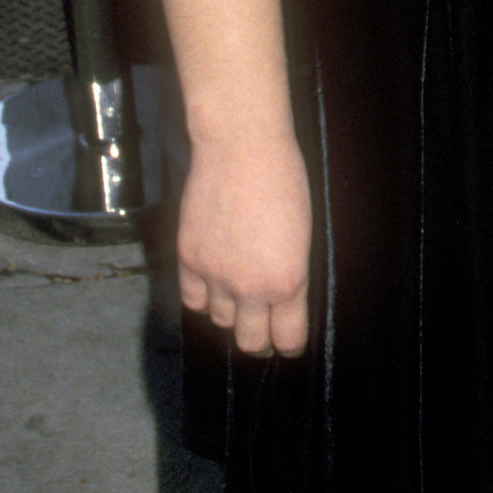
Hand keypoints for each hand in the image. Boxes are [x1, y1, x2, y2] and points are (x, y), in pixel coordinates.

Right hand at [177, 137, 313, 355]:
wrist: (242, 149)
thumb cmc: (284, 180)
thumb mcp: (304, 234)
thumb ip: (291, 273)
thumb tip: (284, 299)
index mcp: (288, 281)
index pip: (288, 338)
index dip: (289, 344)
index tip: (288, 342)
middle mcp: (250, 287)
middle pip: (250, 341)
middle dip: (260, 341)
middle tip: (264, 335)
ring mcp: (215, 275)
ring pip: (220, 321)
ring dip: (231, 316)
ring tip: (239, 304)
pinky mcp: (188, 259)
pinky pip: (192, 299)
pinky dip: (203, 299)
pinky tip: (213, 290)